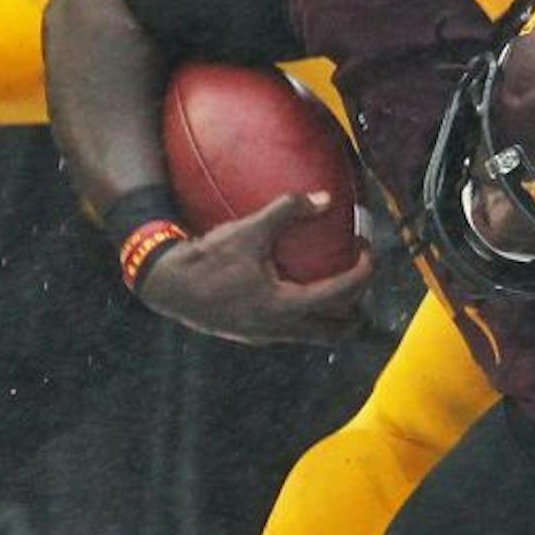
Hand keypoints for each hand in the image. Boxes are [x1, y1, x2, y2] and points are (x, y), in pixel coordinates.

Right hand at [138, 192, 373, 345]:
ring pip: (313, 334)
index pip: (342, 294)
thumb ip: (288, 210)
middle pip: (336, 331)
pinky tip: (295, 286)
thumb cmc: (208, 259)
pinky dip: (305, 312)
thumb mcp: (249, 230)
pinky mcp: (253, 333)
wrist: (168, 286)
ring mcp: (266, 335)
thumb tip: (325, 198)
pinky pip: (292, 328)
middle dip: (356, 309)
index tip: (366, 251)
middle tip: (356, 277)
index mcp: (286, 307)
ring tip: (333, 282)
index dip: (364, 272)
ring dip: (330, 314)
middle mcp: (280, 329)